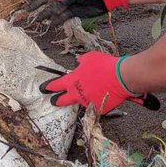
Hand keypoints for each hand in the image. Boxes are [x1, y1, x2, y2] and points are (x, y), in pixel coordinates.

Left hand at [39, 50, 156, 112]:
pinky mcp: (97, 109)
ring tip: (93, 89)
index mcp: (72, 81)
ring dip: (84, 96)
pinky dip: (97, 99)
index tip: (44, 88)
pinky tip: (104, 93)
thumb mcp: (90, 57)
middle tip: (53, 101)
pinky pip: (94, 104)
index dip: (49, 86)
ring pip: (81, 101)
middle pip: (63, 100)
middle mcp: (77, 94)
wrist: (121, 77)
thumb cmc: (105, 65)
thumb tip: (78, 62)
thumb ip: (81, 61)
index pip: (56, 85)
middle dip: (57, 101)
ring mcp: (87, 102)